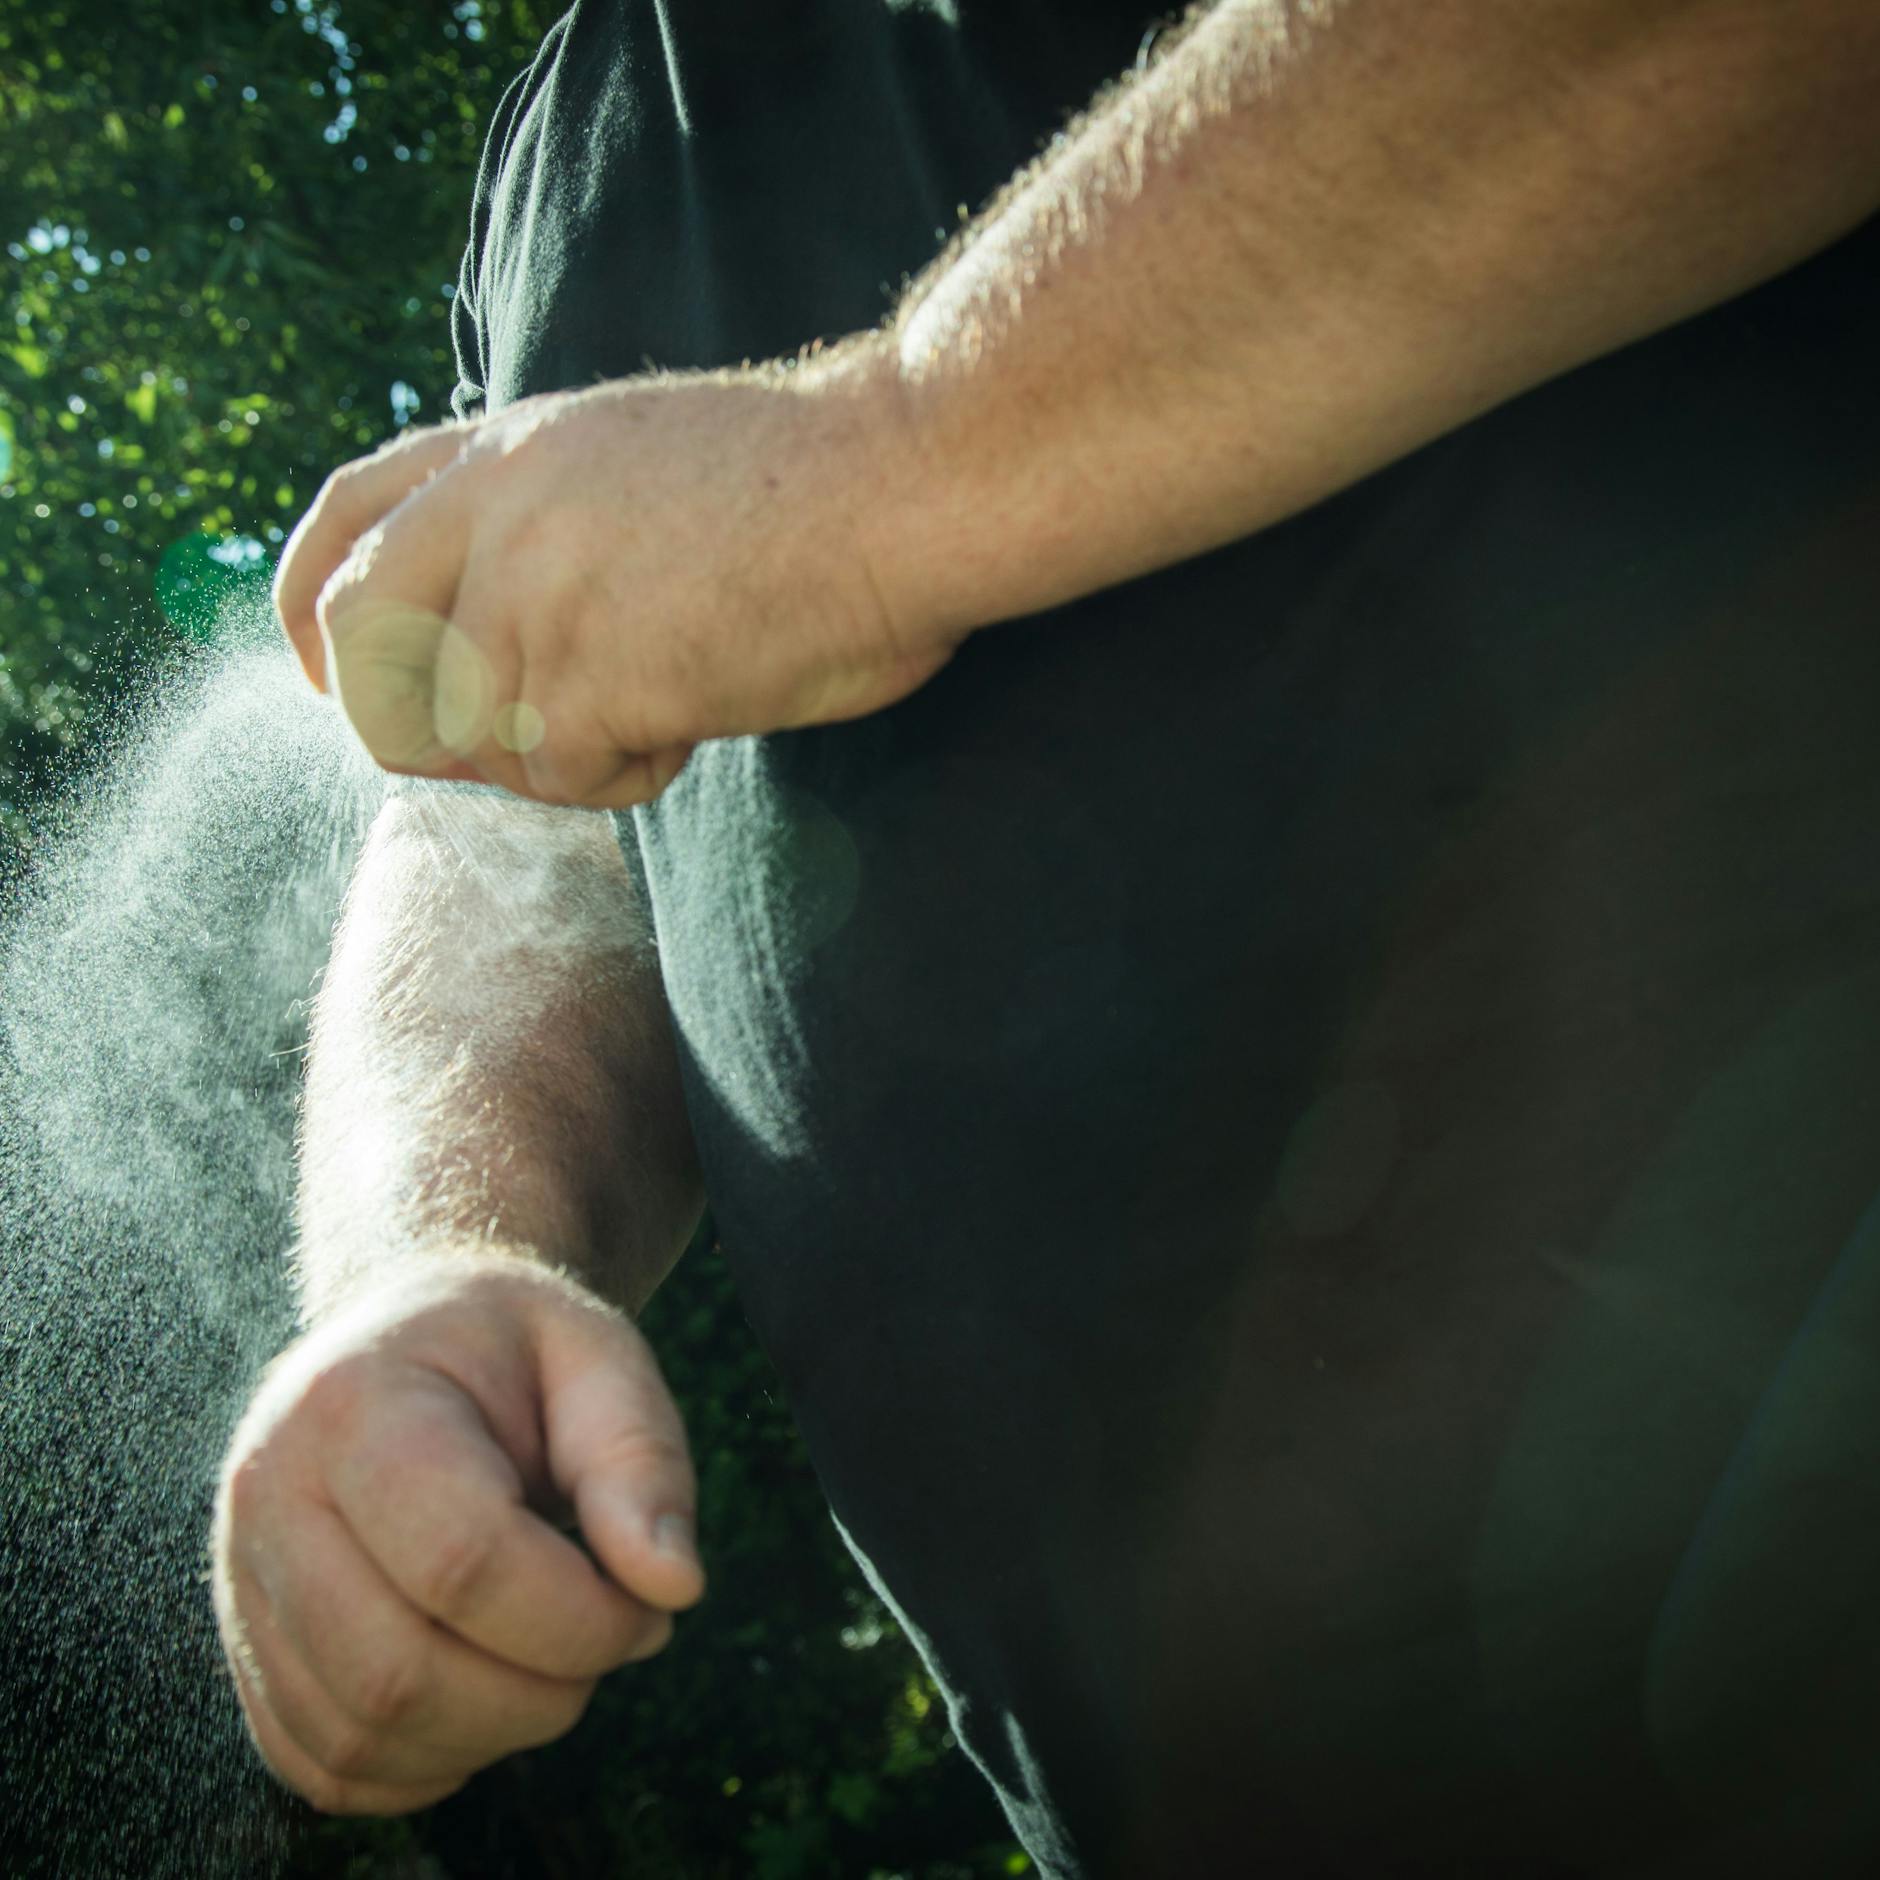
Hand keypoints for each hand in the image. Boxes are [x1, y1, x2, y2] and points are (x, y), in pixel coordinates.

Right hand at [210, 1254, 704, 1815]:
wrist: (410, 1331)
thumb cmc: (512, 1350)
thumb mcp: (597, 1357)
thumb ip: (641, 1461)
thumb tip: (673, 1585)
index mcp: (355, 1401)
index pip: (460, 1561)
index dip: (578, 1618)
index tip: (650, 1604)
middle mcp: (270, 1494)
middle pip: (398, 1672)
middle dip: (540, 1692)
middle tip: (614, 1638)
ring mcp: (242, 1580)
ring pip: (361, 1736)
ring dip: (494, 1733)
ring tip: (558, 1657)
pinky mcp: (248, 1652)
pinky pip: (328, 1766)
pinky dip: (430, 1762)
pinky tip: (493, 1692)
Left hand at [273, 342, 963, 808]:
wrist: (897, 484)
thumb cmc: (811, 481)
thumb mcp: (636, 455)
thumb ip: (547, 520)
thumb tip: (505, 624)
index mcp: (504, 450)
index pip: (344, 518)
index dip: (311, 607)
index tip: (322, 668)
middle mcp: (494, 518)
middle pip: (361, 649)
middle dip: (409, 724)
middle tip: (507, 744)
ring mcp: (531, 598)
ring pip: (477, 739)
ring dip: (564, 752)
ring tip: (663, 701)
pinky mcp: (584, 681)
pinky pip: (568, 777)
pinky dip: (635, 771)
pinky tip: (703, 710)